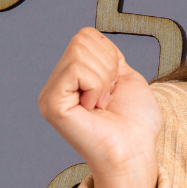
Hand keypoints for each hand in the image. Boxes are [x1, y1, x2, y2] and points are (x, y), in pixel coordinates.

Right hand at [37, 28, 162, 187]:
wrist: (136, 152)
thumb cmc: (136, 123)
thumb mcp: (126, 77)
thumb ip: (107, 56)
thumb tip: (91, 37)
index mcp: (71, 78)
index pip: (86, 36)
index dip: (110, 57)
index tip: (114, 88)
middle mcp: (55, 85)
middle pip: (82, 40)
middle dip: (108, 66)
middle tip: (108, 98)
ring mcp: (50, 95)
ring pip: (80, 52)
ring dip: (103, 79)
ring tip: (102, 104)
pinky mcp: (52, 104)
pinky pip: (76, 69)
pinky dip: (96, 86)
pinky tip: (93, 108)